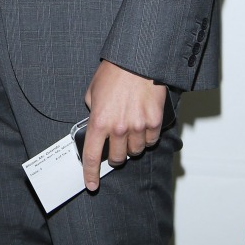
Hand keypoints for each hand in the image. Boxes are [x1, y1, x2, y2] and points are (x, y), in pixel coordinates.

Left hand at [82, 60, 165, 190]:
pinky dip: (146, 136)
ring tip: (130, 127)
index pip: (92, 156)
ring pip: (135, 151)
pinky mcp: (154, 122)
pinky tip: (142, 123)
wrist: (138, 60)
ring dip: (131, 145)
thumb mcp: (93, 90)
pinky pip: (150, 141)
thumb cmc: (114, 71)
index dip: (90, 174)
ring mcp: (138, 126)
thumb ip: (93, 110)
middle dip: (114, 155)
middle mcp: (118, 128)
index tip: (92, 184)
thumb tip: (96, 122)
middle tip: (114, 144)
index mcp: (99, 121)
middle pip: (116, 158)